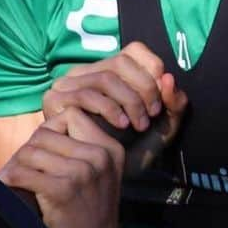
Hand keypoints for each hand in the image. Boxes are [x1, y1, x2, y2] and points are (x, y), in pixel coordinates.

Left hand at [0, 107, 132, 227]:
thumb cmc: (90, 215)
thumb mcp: (97, 174)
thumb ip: (78, 148)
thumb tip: (39, 130)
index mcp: (109, 148)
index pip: (70, 115)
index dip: (50, 131)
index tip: (43, 153)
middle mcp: (99, 155)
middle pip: (44, 133)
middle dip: (28, 151)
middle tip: (20, 171)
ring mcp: (83, 171)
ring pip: (30, 151)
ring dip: (16, 167)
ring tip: (13, 181)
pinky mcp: (63, 190)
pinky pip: (23, 173)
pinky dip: (9, 180)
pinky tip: (7, 188)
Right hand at [42, 40, 187, 144]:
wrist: (100, 177)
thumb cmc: (129, 151)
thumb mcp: (160, 129)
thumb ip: (172, 105)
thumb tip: (169, 78)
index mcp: (110, 71)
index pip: (133, 50)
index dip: (152, 69)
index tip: (162, 97)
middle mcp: (87, 72)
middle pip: (120, 61)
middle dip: (144, 88)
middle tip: (154, 114)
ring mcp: (68, 84)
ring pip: (105, 78)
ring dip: (129, 101)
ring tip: (139, 124)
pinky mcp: (55, 100)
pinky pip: (85, 94)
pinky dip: (109, 108)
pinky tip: (121, 125)